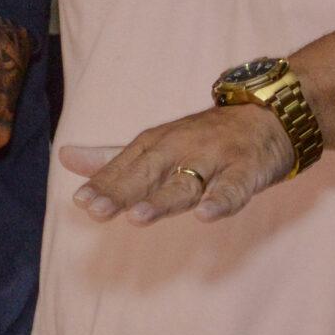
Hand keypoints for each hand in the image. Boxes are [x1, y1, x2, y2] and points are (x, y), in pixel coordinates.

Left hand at [61, 104, 296, 225]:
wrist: (269, 116)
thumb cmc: (205, 139)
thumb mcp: (157, 145)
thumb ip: (114, 159)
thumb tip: (65, 157)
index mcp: (157, 145)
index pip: (125, 167)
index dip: (104, 185)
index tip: (81, 202)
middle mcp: (181, 149)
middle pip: (148, 174)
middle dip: (121, 192)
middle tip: (95, 210)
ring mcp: (214, 159)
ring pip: (185, 183)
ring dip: (161, 200)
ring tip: (137, 218)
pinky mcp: (245, 170)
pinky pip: (232, 188)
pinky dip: (220, 201)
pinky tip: (205, 215)